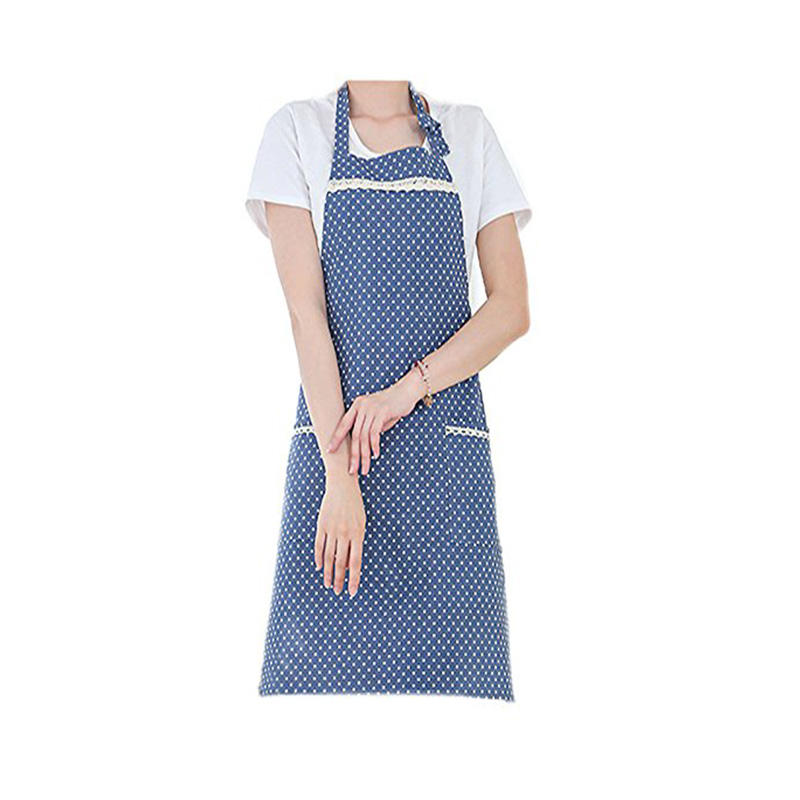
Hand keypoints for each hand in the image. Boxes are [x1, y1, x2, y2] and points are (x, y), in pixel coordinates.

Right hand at [315, 472, 365, 595]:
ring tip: (328, 584)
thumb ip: (356, 543)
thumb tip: (348, 564)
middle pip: (341, 563)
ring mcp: (332, 530)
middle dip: (340, 580)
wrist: (342, 486)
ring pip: (328, 557)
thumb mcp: (361, 524)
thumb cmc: (355, 507)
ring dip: (328, 573)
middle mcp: (345, 534)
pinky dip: (318, 558)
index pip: (356, 563)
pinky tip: (319, 568)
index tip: (352, 592)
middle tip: (338, 592)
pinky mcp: (322, 525)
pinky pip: (319, 545)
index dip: (353, 579)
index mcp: (358, 534)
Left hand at [327, 370, 424, 475]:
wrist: (407, 391)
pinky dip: (374, 445)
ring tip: (365, 468)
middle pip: (354, 435)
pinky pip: (375, 432)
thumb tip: (364, 444)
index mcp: (357, 406)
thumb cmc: (392, 405)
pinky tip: (375, 454)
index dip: (336, 439)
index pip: (343, 424)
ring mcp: (372, 408)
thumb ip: (368, 426)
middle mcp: (362, 406)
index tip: (330, 451)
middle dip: (353, 455)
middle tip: (352, 469)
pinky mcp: (382, 412)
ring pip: (364, 436)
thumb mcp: (376, 414)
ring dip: (364, 454)